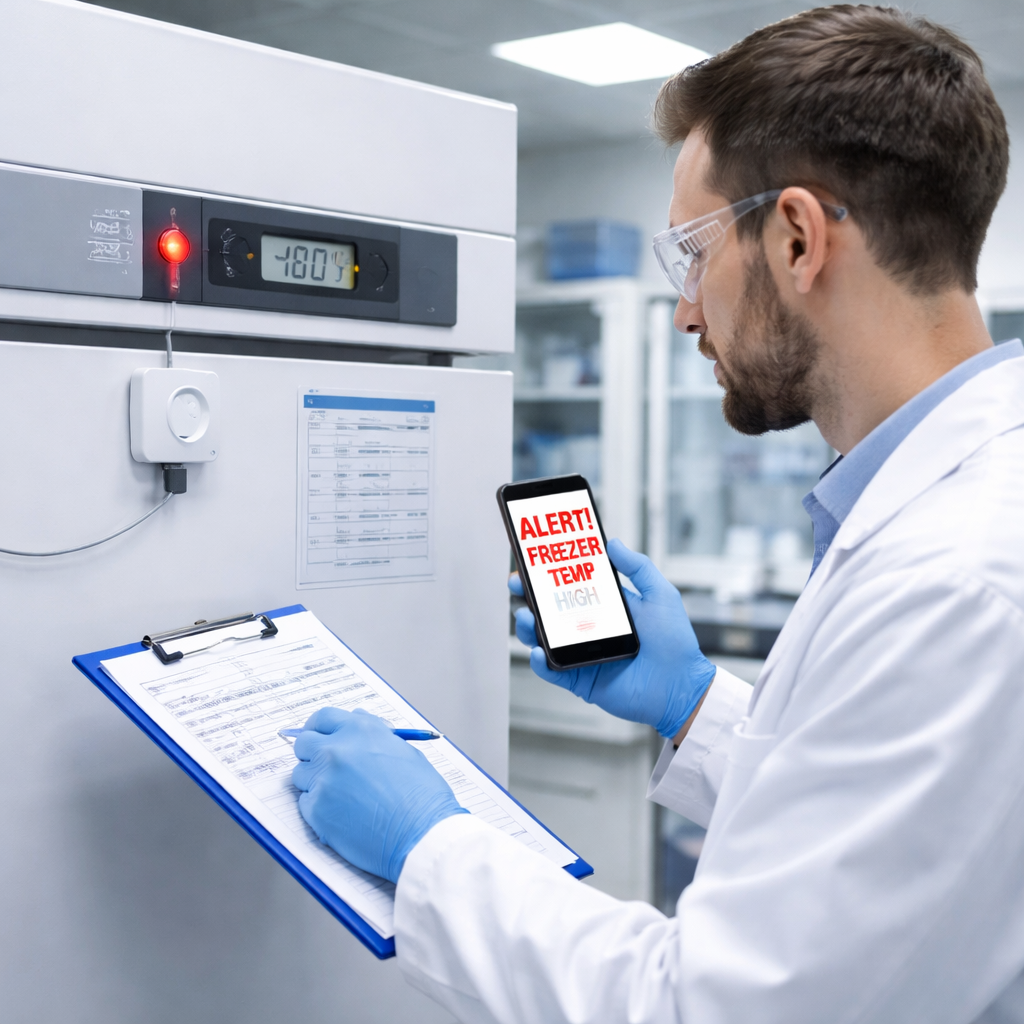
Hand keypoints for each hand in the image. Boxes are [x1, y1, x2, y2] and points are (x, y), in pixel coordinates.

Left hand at [291, 708, 465, 882]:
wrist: (422, 833)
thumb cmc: (421, 795)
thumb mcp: (403, 750)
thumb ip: (374, 733)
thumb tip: (357, 720)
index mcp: (360, 730)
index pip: (323, 718)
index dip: (318, 728)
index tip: (317, 736)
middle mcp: (337, 750)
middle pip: (303, 743)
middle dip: (311, 754)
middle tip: (325, 768)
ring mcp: (323, 779)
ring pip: (301, 775)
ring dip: (315, 782)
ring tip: (342, 797)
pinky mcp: (316, 809)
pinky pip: (305, 802)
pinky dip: (319, 808)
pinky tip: (343, 814)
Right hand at [510, 538, 715, 737]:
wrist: (680, 686)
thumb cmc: (675, 643)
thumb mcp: (660, 595)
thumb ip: (638, 567)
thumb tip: (614, 544)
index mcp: (605, 607)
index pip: (570, 586)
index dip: (549, 573)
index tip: (533, 559)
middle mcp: (589, 628)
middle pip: (549, 610)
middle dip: (528, 596)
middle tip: (517, 583)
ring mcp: (582, 654)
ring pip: (544, 638)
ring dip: (529, 626)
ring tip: (526, 617)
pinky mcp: (580, 679)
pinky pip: (552, 670)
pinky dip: (540, 661)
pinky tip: (538, 650)